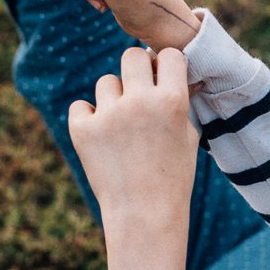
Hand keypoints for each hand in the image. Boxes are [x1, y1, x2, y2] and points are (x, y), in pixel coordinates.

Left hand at [69, 47, 197, 269]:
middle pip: (131, 56)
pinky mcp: (81, 128)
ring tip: (122, 129)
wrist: (145, 214)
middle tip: (138, 91)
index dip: (165, 64)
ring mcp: (108, 114)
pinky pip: (82, 106)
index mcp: (172, 101)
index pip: (168, 55)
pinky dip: (90, 119)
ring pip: (107, 82)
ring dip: (114, 98)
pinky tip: (103, 140)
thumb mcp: (188, 135)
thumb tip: (168, 67)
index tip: (163, 76)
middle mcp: (140, 102)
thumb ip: (177, 98)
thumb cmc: (173, 175)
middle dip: (136, 70)